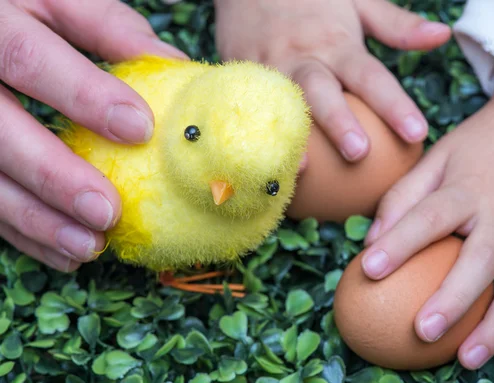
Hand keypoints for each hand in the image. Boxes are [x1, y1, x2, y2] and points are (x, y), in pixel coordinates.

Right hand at [0, 0, 187, 271]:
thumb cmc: (21, 10)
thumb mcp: (56, 1)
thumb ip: (108, 28)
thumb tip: (177, 65)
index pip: (27, 57)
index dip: (81, 94)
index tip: (140, 128)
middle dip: (52, 175)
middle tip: (107, 211)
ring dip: (36, 220)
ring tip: (90, 246)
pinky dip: (24, 234)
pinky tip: (65, 254)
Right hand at [214, 0, 450, 161]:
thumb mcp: (359, 3)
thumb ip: (396, 26)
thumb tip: (441, 35)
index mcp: (337, 44)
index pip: (370, 77)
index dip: (394, 105)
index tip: (417, 133)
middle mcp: (304, 59)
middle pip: (324, 93)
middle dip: (340, 122)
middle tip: (359, 153)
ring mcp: (270, 70)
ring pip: (282, 105)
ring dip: (294, 136)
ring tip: (305, 167)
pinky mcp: (243, 79)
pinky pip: (249, 110)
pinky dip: (255, 135)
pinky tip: (263, 163)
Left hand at [362, 66, 493, 368]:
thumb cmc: (480, 144)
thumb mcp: (436, 157)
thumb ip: (403, 197)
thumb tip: (371, 242)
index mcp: (468, 186)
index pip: (429, 217)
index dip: (398, 244)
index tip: (368, 271)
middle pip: (482, 261)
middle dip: (452, 300)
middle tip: (422, 331)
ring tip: (467, 356)